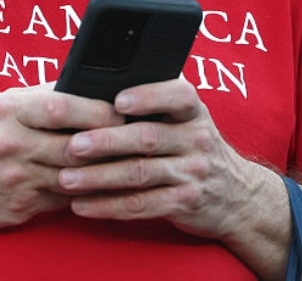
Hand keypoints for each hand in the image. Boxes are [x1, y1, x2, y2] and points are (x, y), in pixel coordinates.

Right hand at [0, 85, 124, 231]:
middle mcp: (11, 145)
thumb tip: (90, 83)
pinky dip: (87, 190)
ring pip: (76, 174)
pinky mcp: (20, 207)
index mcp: (7, 111)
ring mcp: (15, 179)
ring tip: (133, 158)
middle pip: (75, 144)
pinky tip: (106, 182)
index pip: (62, 106)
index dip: (99, 109)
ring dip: (106, 168)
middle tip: (140, 135)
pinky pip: (65, 198)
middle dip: (112, 141)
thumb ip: (42, 96)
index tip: (125, 108)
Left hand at [58, 78, 278, 243]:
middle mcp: (198, 139)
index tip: (117, 100)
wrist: (236, 196)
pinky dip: (109, 206)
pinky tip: (83, 206)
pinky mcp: (185, 202)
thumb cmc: (194, 149)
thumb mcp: (188, 123)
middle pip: (149, 137)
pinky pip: (143, 205)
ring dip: (99, 177)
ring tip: (66, 179)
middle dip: (107, 140)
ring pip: (140, 174)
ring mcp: (193, 172)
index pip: (178, 96)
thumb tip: (97, 94)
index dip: (148, 96)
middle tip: (73, 144)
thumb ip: (156, 109)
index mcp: (194, 112)